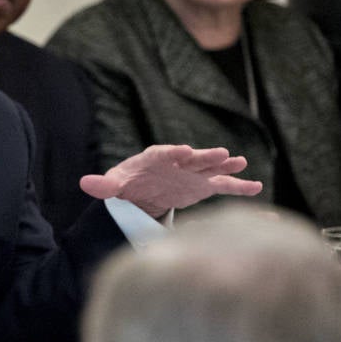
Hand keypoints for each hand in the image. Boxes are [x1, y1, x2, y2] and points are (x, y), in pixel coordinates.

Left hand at [80, 145, 262, 218]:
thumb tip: (84, 183)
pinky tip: (256, 186)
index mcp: (154, 158)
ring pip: (211, 169)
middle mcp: (177, 162)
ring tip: (241, 162)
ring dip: (225, 165)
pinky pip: (223, 185)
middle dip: (205, 155)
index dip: (172, 153)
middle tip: (221, 153)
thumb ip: (102, 185)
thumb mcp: (114, 184)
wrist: (142, 189)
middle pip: (192, 158)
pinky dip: (239, 185)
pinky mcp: (203, 186)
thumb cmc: (127, 183)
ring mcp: (193, 173)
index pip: (164, 153)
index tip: (181, 151)